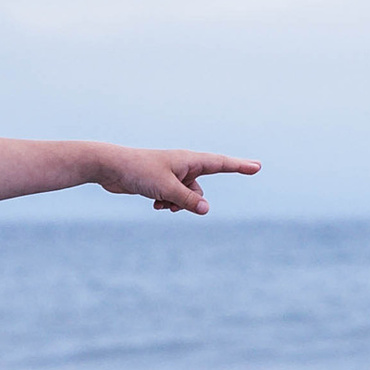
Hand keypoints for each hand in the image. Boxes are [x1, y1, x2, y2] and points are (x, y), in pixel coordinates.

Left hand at [92, 147, 260, 214]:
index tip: (257, 167)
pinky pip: (175, 199)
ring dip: (177, 204)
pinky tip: (154, 203)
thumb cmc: (139, 171)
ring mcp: (173, 175)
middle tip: (187, 192)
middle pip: (200, 188)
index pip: (221, 163)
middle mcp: (184, 166)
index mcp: (189, 160)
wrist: (111, 168)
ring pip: (187, 197)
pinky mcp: (162, 183)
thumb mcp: (166, 188)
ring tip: (160, 202)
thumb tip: (206, 210)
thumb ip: (187, 200)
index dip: (240, 166)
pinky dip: (168, 204)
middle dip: (191, 199)